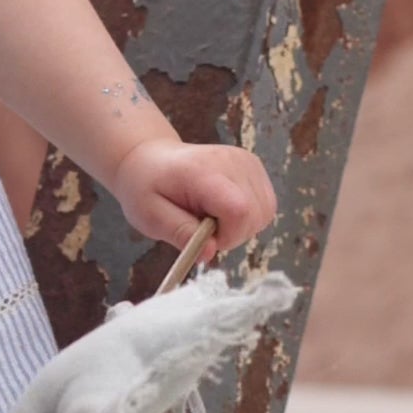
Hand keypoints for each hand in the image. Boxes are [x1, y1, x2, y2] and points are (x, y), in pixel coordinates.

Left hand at [110, 138, 276, 262]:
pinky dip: (248, 216)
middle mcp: (232, 162)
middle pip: (256, 214)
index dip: (227, 235)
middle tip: (202, 228)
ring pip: (265, 211)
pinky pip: (265, 204)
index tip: (203, 237)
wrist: (151, 160)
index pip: (239, 209)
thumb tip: (210, 252)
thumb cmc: (147, 187)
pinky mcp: (254, 166)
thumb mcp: (150, 216)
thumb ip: (180, 233)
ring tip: (210, 217)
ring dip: (241, 226)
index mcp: (202, 171)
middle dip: (232, 234)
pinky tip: (222, 210)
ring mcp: (247, 161)